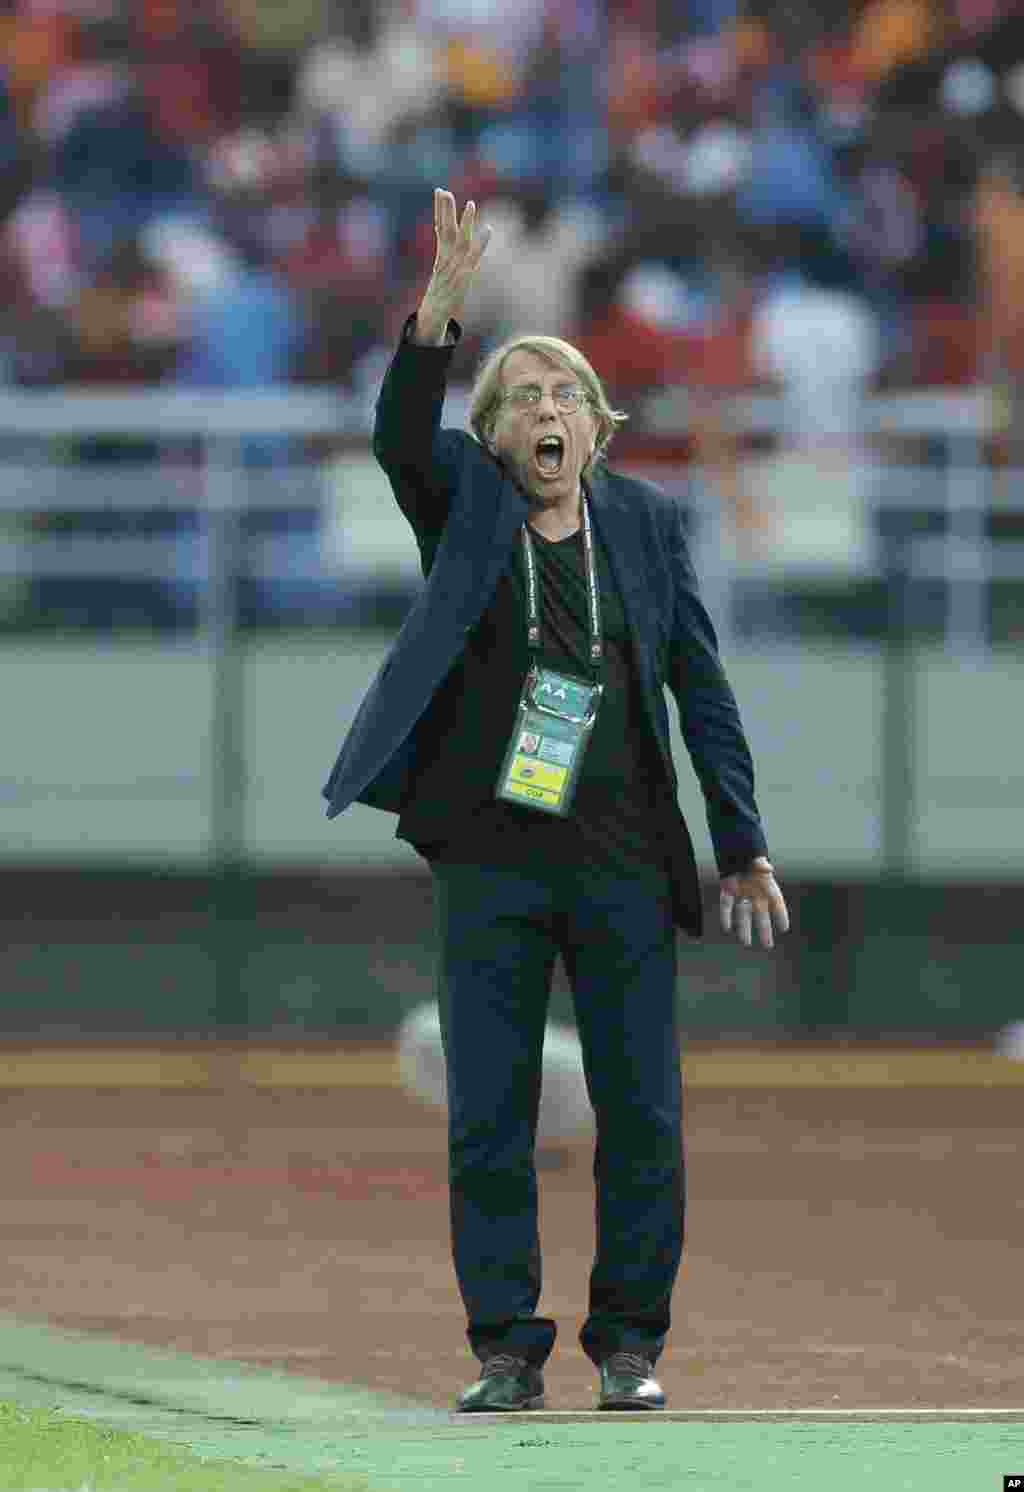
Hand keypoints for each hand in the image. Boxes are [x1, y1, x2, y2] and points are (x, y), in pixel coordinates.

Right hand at [414, 188, 491, 343]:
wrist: (433, 320)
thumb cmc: (441, 299)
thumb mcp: (445, 278)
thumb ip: (450, 263)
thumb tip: (454, 254)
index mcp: (441, 257)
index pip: (440, 228)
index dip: (440, 210)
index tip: (439, 190)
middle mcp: (446, 260)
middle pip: (445, 230)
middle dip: (445, 210)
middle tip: (443, 190)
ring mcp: (453, 269)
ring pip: (459, 241)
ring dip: (465, 223)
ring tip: (471, 204)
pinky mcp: (462, 279)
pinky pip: (473, 259)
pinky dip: (481, 245)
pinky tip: (488, 231)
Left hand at [720, 856, 789, 949]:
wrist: (736, 854)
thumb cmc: (751, 859)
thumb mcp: (758, 860)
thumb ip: (762, 865)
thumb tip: (768, 868)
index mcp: (767, 886)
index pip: (776, 902)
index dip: (781, 915)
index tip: (784, 928)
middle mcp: (755, 894)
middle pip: (761, 915)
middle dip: (764, 930)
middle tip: (767, 945)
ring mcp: (741, 894)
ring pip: (743, 914)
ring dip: (744, 928)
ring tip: (745, 943)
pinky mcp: (728, 892)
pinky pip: (727, 905)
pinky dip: (726, 916)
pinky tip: (726, 928)